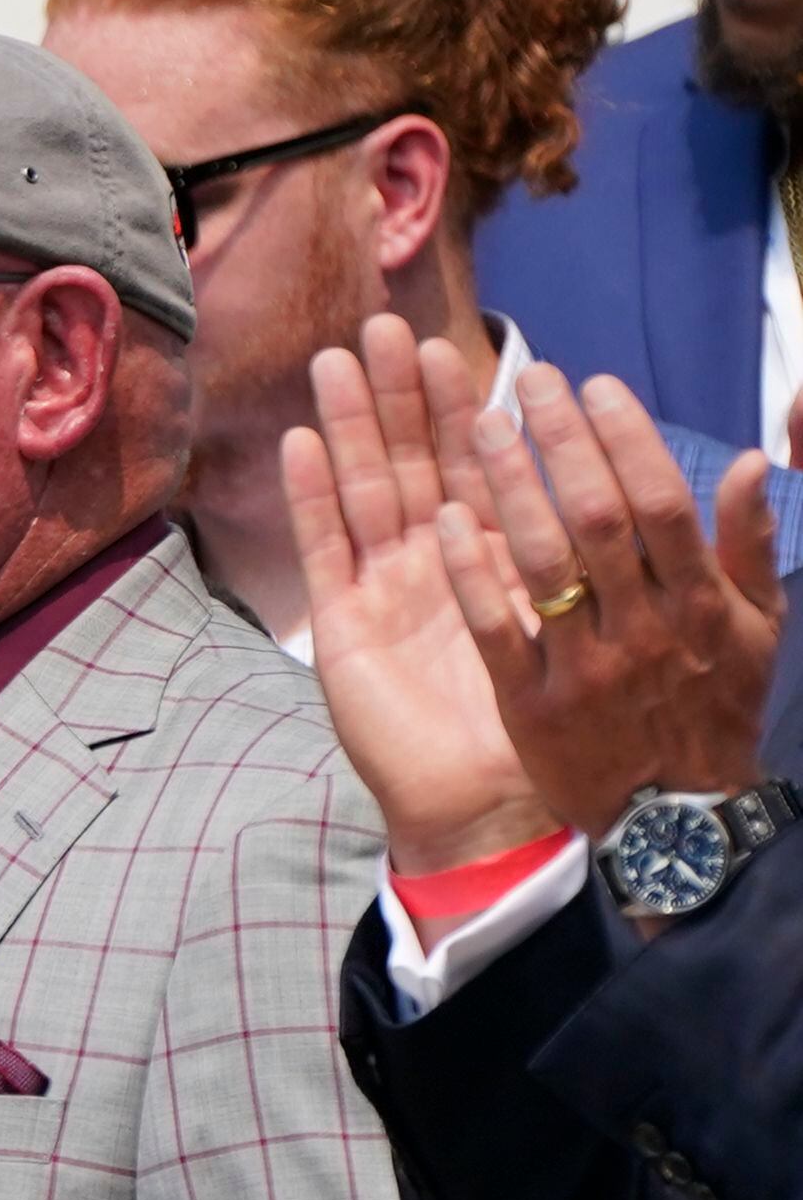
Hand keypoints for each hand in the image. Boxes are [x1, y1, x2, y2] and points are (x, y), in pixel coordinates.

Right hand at [287, 316, 562, 876]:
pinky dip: (312, 499)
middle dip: (400, 398)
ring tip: (338, 363)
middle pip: (412, 464)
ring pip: (364, 492)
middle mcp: (434, 567)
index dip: (466, 410)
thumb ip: (606, 549)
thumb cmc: (550, 727)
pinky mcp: (342, 627)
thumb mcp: (592, 624)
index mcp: (493, 562)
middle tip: (388, 329)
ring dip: (350, 427)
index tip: (464, 347)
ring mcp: (382, 592)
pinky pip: (326, 551)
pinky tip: (300, 444)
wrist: (493, 806)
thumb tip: (655, 471)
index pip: (476, 469)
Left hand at [445, 363, 785, 853]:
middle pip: (600, 518)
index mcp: (699, 602)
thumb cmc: (713, 707)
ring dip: (509, 491)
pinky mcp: (531, 705)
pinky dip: (472, 575)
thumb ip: (750, 545)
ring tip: (474, 426)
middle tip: (523, 382)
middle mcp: (645, 627)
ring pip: (544, 565)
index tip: (593, 385)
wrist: (674, 818)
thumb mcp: (756, 630)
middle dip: (560, 443)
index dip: (626, 439)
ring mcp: (585, 666)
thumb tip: (747, 458)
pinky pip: (496, 630)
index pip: (662, 503)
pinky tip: (442, 521)